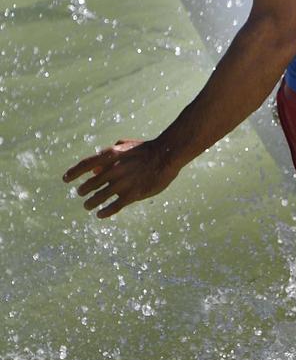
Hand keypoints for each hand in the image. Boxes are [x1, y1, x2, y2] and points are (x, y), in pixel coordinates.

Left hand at [63, 138, 178, 217]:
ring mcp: (123, 182)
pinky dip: (105, 211)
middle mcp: (114, 169)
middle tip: (81, 194)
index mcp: (110, 155)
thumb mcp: (124, 146)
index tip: (65, 179)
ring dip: (91, 203)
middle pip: (91, 184)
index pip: (85, 165)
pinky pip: (114, 206)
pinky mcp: (133, 194)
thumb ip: (107, 156)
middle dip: (83, 190)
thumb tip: (93, 169)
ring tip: (88, 206)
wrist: (167, 154)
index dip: (73, 172)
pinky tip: (100, 214)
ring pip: (99, 197)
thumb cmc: (146, 149)